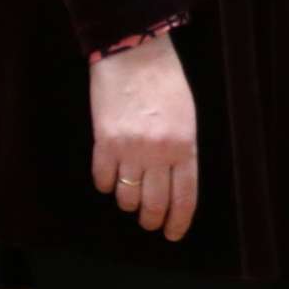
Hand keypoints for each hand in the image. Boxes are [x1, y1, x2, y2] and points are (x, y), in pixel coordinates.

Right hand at [88, 32, 199, 241]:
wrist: (134, 55)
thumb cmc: (166, 84)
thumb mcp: (187, 119)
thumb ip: (182, 151)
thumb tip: (174, 184)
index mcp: (185, 147)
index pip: (184, 197)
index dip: (178, 221)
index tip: (172, 234)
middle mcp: (158, 153)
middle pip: (154, 204)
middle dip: (152, 220)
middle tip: (149, 222)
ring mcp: (129, 149)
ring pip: (126, 196)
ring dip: (128, 202)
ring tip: (130, 197)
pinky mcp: (104, 141)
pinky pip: (102, 178)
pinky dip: (105, 185)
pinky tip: (109, 180)